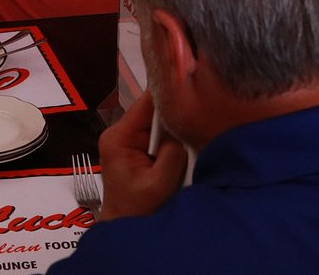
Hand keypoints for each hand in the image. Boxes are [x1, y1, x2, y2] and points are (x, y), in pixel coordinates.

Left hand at [97, 92, 186, 220]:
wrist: (123, 228)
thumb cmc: (138, 210)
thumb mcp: (158, 185)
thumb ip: (171, 155)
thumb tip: (183, 129)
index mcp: (119, 137)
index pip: (145, 103)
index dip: (168, 95)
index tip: (192, 89)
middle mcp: (119, 132)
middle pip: (151, 110)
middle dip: (174, 113)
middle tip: (198, 112)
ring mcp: (126, 139)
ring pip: (155, 121)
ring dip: (173, 127)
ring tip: (193, 128)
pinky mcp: (134, 147)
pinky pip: (155, 133)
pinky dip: (170, 137)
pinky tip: (182, 141)